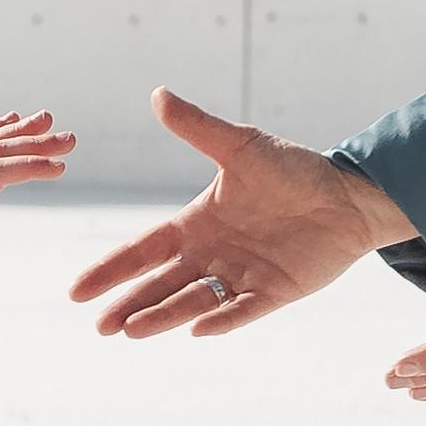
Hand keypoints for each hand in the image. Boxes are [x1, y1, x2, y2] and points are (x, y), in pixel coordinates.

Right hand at [71, 89, 412, 339]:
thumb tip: (158, 94)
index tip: (77, 290)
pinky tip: (195, 329)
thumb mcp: (241, 146)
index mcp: (197, 223)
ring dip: (163, 315)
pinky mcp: (273, 293)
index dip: (111, 270)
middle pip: (160, 285)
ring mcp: (241, 276)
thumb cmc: (293, 170)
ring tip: (131, 331)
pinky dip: (220, 320)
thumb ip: (198, 128)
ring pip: (192, 301)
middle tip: (99, 327)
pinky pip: (241, 311)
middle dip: (129, 305)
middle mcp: (212, 254)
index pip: (143, 251)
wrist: (348, 195)